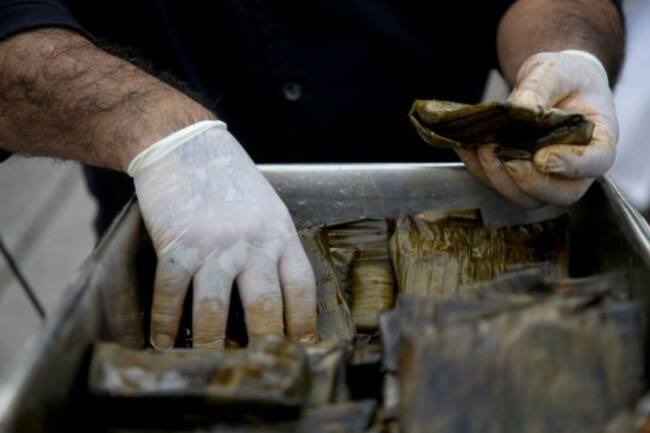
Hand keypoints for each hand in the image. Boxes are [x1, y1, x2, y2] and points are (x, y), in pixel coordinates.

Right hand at [128, 121, 316, 348]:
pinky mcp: (177, 243)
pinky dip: (164, 321)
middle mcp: (252, 243)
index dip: (302, 323)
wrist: (185, 145)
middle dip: (263, 343)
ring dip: (210, 342)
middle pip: (264, 306)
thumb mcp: (268, 208)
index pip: (301, 287)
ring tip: (208, 362)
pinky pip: (171, 292)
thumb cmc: (230, 179)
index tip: (301, 347)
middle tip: (259, 366)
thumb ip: (273, 247)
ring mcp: (214, 244)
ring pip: (214, 308)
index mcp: (280, 234)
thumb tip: (272, 297)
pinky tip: (162, 339)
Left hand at [456, 50, 617, 206]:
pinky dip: (480, 171)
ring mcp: (547, 177)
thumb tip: (520, 109)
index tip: (542, 157)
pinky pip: (499, 186)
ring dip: (501, 178)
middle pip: (562, 193)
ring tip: (484, 147)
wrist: (551, 85)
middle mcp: (576, 167)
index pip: (597, 162)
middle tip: (505, 154)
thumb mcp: (553, 71)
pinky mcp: (518, 178)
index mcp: (598, 139)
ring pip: (528, 198)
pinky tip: (468, 147)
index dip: (571, 166)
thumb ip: (540, 87)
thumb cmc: (562, 79)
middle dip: (529, 181)